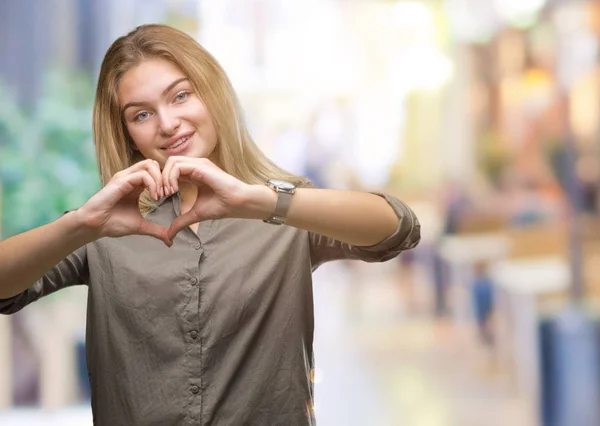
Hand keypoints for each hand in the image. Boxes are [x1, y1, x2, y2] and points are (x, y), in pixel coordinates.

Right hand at [77, 159, 171, 245]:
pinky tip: (153, 197)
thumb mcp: (141, 226)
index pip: (155, 171)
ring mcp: (125, 177)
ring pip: (150, 165)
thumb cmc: (114, 223)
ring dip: (159, 179)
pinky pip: (142, 175)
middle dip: (165, 177)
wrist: (95, 226)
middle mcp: (131, 178)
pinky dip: (152, 184)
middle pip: (154, 164)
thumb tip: (170, 240)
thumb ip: (156, 230)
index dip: (166, 181)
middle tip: (167, 194)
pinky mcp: (120, 181)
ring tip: (159, 196)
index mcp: (136, 185)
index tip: (169, 196)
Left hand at [161, 157, 275, 240]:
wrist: (238, 203)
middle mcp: (195, 166)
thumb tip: (169, 236)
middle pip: (168, 164)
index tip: (161, 199)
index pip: (171, 171)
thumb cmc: (222, 206)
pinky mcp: (201, 166)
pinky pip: (178, 166)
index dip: (163, 183)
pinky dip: (171, 177)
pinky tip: (173, 190)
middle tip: (160, 196)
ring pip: (171, 162)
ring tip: (167, 193)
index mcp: (194, 174)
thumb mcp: (195, 214)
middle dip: (160, 179)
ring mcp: (198, 164)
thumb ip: (181, 221)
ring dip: (164, 178)